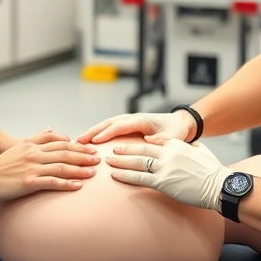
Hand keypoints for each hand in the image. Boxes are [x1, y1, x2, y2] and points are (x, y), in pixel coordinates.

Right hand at [0, 129, 99, 200]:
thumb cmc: (0, 166)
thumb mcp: (18, 147)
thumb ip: (36, 139)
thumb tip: (51, 129)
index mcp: (32, 146)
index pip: (59, 142)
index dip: (77, 145)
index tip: (90, 147)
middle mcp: (34, 155)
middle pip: (64, 152)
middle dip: (84, 155)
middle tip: (98, 158)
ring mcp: (32, 168)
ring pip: (61, 167)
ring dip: (79, 169)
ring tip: (93, 172)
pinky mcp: (28, 182)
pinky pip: (52, 182)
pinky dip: (66, 184)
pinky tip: (78, 185)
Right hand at [76, 111, 194, 144]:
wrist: (181, 123)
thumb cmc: (177, 130)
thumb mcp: (173, 137)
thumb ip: (162, 140)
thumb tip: (150, 142)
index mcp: (142, 120)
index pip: (120, 126)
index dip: (106, 133)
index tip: (94, 141)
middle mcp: (133, 118)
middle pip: (109, 122)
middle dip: (93, 131)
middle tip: (79, 140)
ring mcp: (130, 121)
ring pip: (107, 124)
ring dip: (93, 131)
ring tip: (79, 141)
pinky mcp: (129, 126)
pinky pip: (111, 128)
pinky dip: (99, 133)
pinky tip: (90, 141)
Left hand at [104, 139, 228, 210]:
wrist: (220, 186)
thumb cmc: (214, 172)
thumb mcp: (203, 153)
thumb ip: (194, 147)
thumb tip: (193, 146)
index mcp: (176, 144)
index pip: (153, 142)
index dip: (138, 144)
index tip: (128, 145)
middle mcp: (168, 153)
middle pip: (140, 149)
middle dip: (124, 149)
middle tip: (111, 150)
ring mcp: (164, 167)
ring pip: (136, 162)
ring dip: (120, 161)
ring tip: (108, 161)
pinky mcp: (163, 182)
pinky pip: (139, 178)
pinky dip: (125, 176)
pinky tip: (115, 176)